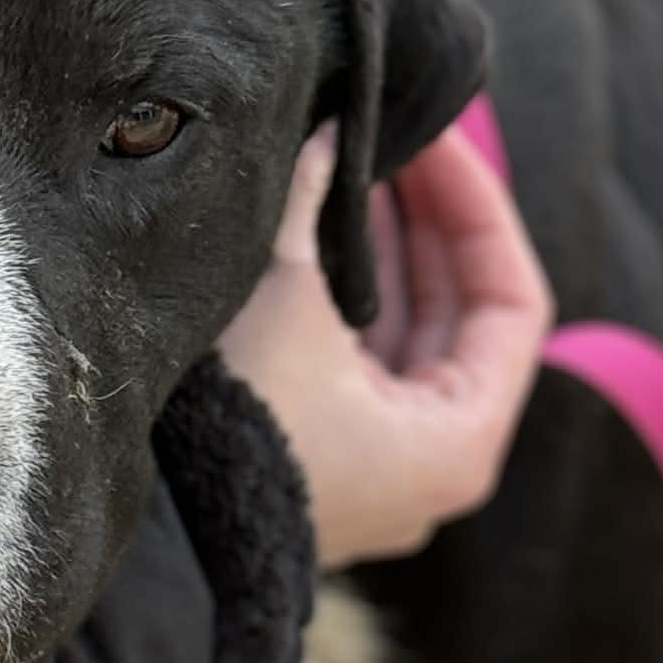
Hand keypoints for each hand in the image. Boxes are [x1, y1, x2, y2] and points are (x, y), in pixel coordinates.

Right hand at [219, 125, 552, 568]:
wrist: (149, 525)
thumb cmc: (237, 429)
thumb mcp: (287, 300)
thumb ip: (316, 208)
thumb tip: (326, 137)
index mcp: (460, 442)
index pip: (512, 303)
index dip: (479, 210)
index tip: (440, 144)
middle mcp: (431, 465)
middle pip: (460, 320)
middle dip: (426, 225)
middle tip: (397, 145)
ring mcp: (378, 470)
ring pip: (404, 340)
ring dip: (383, 257)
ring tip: (353, 173)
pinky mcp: (324, 465)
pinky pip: (358, 368)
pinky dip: (347, 302)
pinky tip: (322, 234)